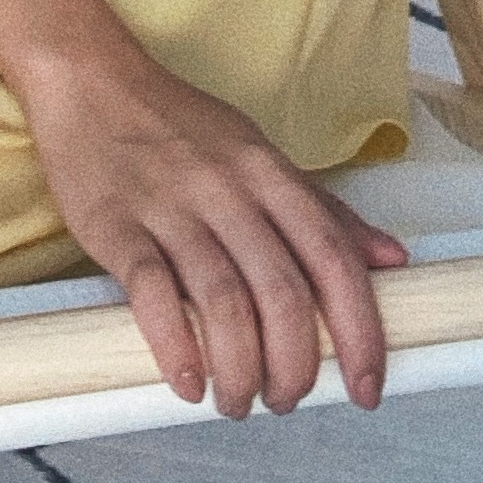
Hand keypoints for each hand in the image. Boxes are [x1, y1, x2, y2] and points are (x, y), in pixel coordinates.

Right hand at [15, 43, 407, 419]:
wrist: (90, 80)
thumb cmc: (179, 125)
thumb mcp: (257, 153)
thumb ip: (321, 208)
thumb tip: (392, 259)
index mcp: (268, 172)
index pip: (331, 256)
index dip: (358, 329)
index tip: (366, 386)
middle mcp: (227, 188)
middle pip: (281, 290)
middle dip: (294, 365)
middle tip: (287, 401)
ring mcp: (170, 205)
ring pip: (223, 300)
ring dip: (239, 370)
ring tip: (239, 402)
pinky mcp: (116, 224)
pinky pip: (152, 291)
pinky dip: (176, 346)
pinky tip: (188, 383)